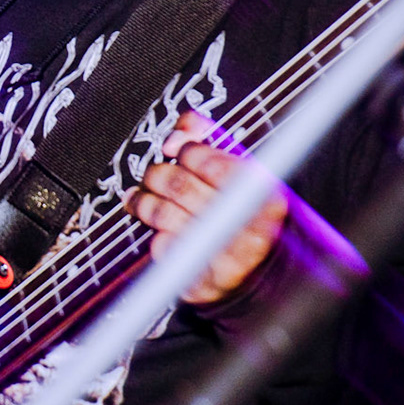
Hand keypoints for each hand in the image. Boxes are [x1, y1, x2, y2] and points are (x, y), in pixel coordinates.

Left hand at [125, 110, 287, 305]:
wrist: (259, 272)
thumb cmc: (245, 214)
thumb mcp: (242, 172)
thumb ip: (214, 140)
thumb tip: (186, 123)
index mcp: (264, 194)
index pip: (212, 162)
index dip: (187, 152)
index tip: (177, 150)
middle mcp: (249, 226)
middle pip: (181, 186)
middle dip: (158, 175)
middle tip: (154, 175)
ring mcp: (228, 256)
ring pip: (165, 215)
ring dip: (145, 202)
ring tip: (139, 199)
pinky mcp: (206, 281)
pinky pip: (164, 247)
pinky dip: (156, 235)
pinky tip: (160, 230)